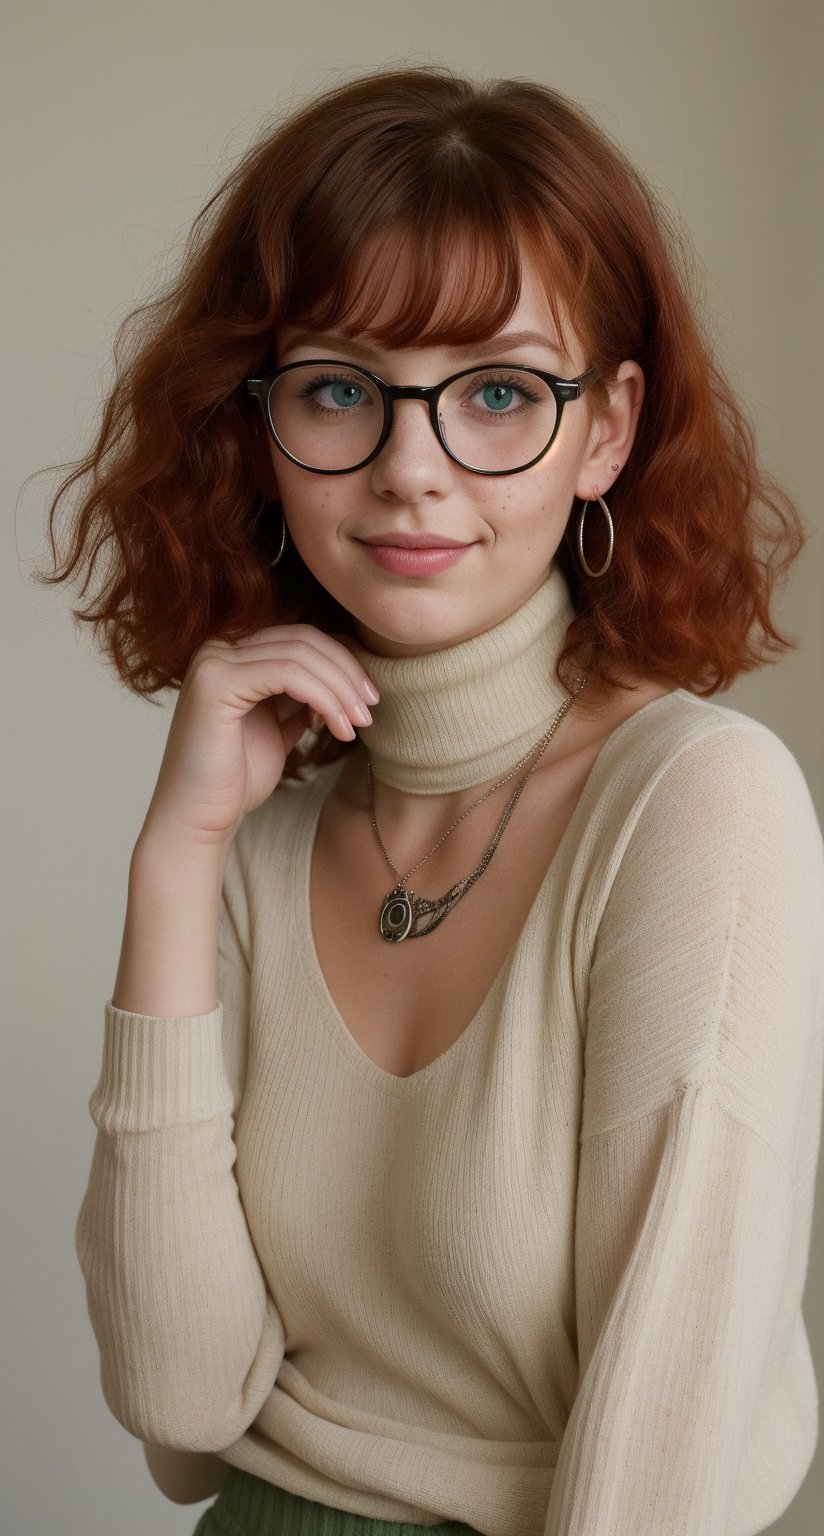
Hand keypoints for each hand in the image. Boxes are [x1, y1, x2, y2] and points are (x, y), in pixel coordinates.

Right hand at [141, 623, 378, 847]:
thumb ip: (300, 700)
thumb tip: (341, 679)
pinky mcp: (215, 681)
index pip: (300, 638)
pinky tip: (337, 728)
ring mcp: (212, 660)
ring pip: (299, 654)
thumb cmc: (236, 781)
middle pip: (303, 640)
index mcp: (232, 655)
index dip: (342, 661)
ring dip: (340, 689)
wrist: (199, 820)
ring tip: (359, 724)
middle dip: (347, 673)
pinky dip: (323, 698)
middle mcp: (218, 648)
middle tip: (371, 709)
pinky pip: (287, 674)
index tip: (369, 697)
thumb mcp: (278, 729)